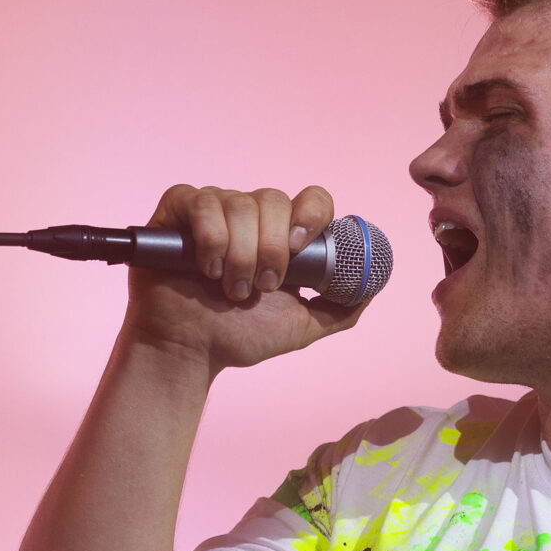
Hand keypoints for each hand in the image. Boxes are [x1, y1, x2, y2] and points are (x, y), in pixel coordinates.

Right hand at [125, 182, 367, 375]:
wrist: (191, 351)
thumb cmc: (239, 336)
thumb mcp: (302, 327)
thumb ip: (339, 309)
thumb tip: (372, 285)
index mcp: (282, 233)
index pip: (311, 199)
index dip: (311, 215)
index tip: (302, 249)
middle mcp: (251, 215)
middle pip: (274, 200)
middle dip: (272, 249)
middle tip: (262, 286)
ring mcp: (216, 208)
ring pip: (240, 203)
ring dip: (240, 254)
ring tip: (230, 288)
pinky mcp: (179, 209)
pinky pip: (201, 201)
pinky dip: (210, 237)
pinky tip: (205, 267)